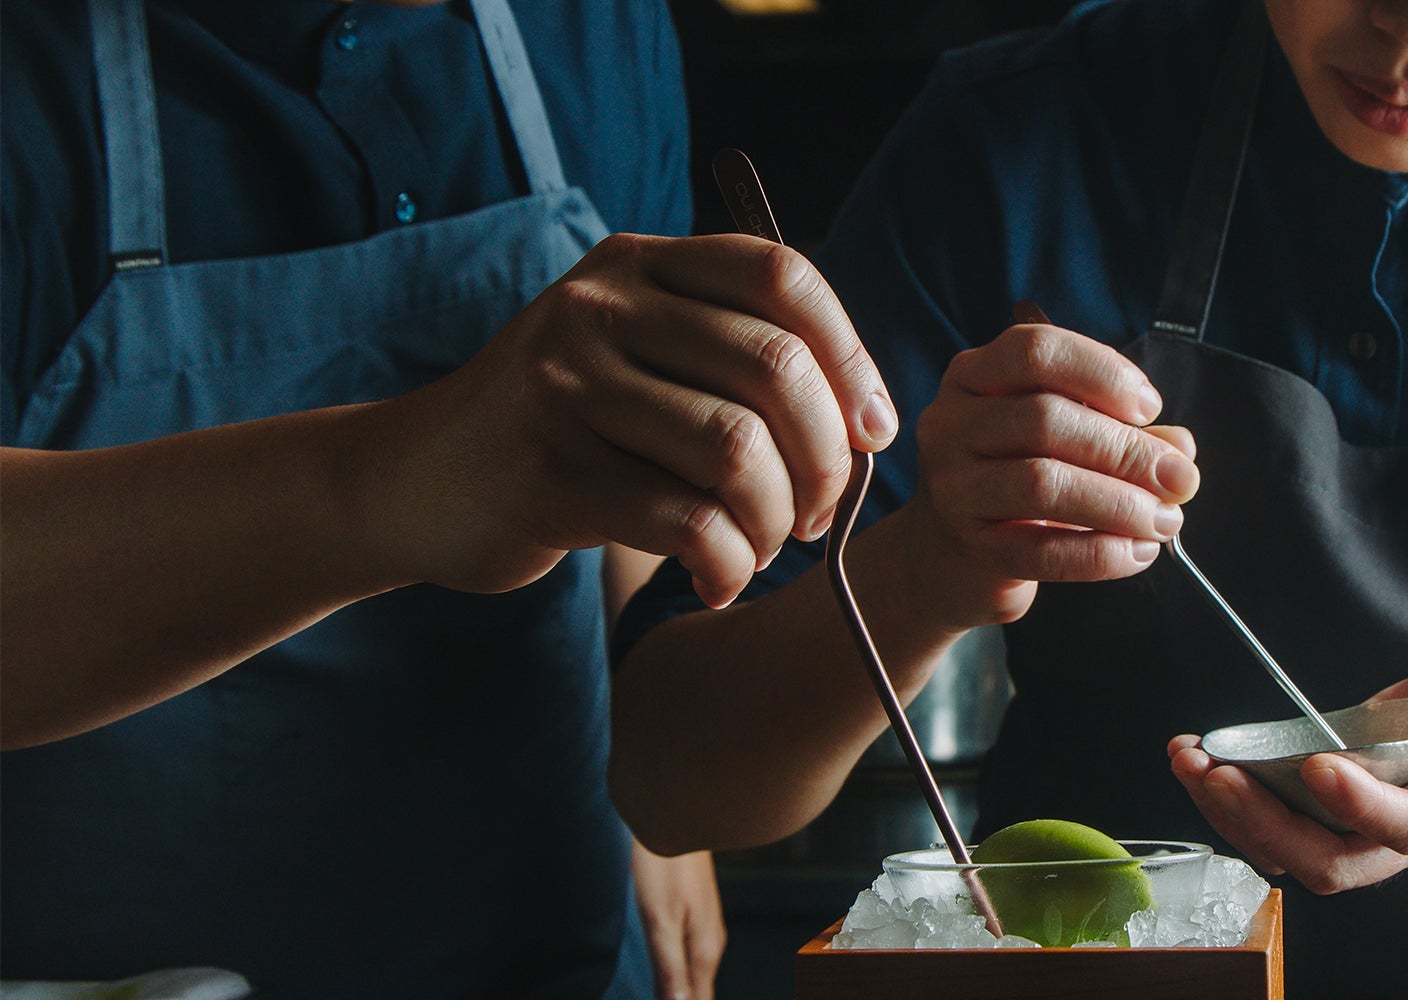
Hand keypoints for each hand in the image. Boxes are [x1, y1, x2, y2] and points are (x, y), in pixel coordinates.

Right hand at [365, 233, 895, 606]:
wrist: (411, 480)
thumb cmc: (562, 426)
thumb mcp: (635, 353)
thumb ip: (732, 355)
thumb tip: (866, 418)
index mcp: (639, 264)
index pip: (784, 277)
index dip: (850, 358)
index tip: (871, 433)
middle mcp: (601, 307)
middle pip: (776, 369)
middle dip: (826, 460)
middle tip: (816, 514)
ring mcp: (566, 386)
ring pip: (739, 451)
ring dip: (776, 521)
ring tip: (758, 547)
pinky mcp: (548, 473)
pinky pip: (687, 522)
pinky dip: (727, 564)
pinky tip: (717, 577)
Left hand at [630, 842, 725, 999]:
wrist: (681, 818)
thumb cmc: (666, 868)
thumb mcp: (661, 922)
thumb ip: (669, 969)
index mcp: (704, 951)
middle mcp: (710, 944)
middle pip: (701, 993)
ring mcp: (705, 930)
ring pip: (697, 977)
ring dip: (684, 994)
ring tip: (664, 998)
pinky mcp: (695, 918)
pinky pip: (691, 960)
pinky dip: (679, 976)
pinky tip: (668, 979)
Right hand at [900, 320, 1200, 625]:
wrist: (951, 555)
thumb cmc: (1017, 477)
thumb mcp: (1065, 439)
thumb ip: (1121, 433)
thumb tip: (1179, 450)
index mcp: (976, 377)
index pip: (1036, 352)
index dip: (1102, 373)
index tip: (1149, 407)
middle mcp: (952, 423)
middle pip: (1044, 419)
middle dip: (1125, 450)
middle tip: (1179, 479)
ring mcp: (953, 487)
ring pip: (1042, 484)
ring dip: (1119, 503)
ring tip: (1164, 520)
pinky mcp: (970, 548)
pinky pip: (1041, 551)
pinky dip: (1100, 553)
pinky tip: (1137, 552)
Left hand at [1168, 629, 1407, 892]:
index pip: (1406, 827)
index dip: (1360, 805)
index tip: (1317, 764)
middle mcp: (1404, 835)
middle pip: (1331, 861)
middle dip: (1266, 822)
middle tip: (1215, 772)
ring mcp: (1360, 831)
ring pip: (1289, 852)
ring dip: (1231, 813)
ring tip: (1188, 760)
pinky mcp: (1325, 815)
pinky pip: (1271, 825)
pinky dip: (1226, 797)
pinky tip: (1194, 756)